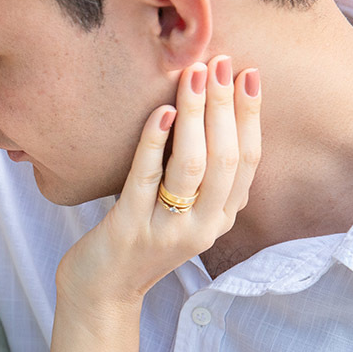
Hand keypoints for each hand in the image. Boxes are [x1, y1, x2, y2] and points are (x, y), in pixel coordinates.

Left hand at [56, 56, 260, 319]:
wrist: (101, 290)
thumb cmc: (140, 237)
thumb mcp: (182, 210)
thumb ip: (201, 173)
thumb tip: (210, 107)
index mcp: (220, 218)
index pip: (249, 161)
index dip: (251, 115)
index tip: (249, 73)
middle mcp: (202, 226)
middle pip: (226, 158)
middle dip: (226, 105)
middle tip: (220, 61)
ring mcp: (166, 230)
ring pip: (191, 166)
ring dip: (194, 115)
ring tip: (192, 75)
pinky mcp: (129, 229)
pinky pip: (145, 178)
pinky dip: (153, 142)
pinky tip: (159, 112)